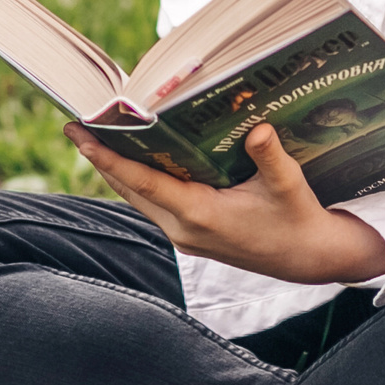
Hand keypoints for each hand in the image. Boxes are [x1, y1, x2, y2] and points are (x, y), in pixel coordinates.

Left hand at [63, 122, 384, 284]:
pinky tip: (133, 159)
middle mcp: (183, 228)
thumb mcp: (288, 185)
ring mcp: (184, 235)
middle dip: (101, 158)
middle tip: (76, 125)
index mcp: (200, 215)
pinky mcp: (190, 236)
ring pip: (137, 198)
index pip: (142, 182)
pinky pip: (152, 204)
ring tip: (95, 136)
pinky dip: (137, 181)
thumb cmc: (298, 219)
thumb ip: (270, 156)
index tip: (81, 136)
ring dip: (116, 170)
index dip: (108, 157)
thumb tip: (258, 128)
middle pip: (129, 189)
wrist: (309, 259)